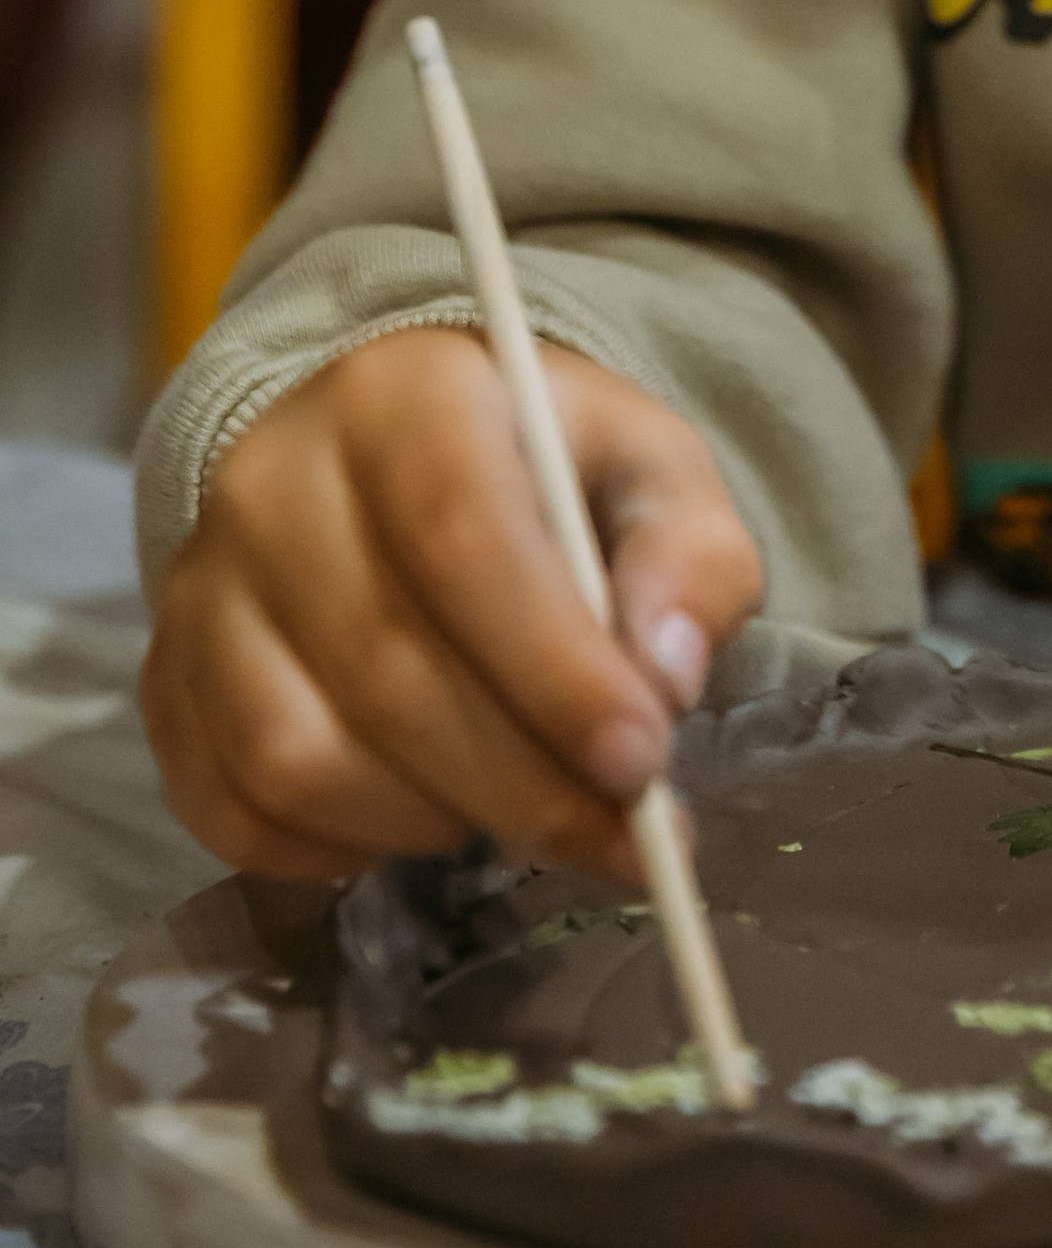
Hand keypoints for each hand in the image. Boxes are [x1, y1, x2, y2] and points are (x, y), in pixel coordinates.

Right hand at [142, 328, 762, 882]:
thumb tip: (666, 676)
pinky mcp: (167, 679)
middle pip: (385, 667)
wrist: (405, 458)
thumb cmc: (545, 471)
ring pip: (296, 756)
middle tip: (620, 835)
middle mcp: (274, 479)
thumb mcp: (652, 472)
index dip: (554, 669)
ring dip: (430, 821)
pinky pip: (232, 810)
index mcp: (407, 395)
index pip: (462, 538)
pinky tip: (423, 818)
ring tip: (521, 808)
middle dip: (521, 781)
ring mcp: (203, 585)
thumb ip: (688, 557)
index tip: (641, 761)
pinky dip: (337, 852)